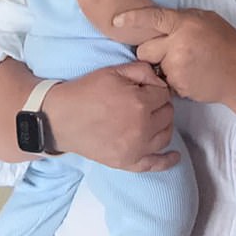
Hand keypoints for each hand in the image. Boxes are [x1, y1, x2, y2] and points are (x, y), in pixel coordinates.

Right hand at [43, 61, 179, 171]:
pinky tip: (174, 156)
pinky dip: (167, 160)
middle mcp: (142, 128)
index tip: (145, 89)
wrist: (60, 118)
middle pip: (168, 114)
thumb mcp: (114, 71)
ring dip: (163, 125)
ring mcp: (136, 148)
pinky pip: (154, 164)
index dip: (155, 89)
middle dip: (160, 106)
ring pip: (166, 135)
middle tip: (145, 101)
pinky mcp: (127, 163)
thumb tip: (161, 81)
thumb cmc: (87, 92)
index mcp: (140, 103)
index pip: (164, 94)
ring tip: (152, 118)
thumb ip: (143, 71)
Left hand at [113, 7, 235, 105]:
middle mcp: (178, 44)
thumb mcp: (208, 20)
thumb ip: (183, 19)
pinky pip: (166, 82)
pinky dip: (175, 80)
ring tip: (188, 65)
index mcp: (185, 24)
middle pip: (144, 50)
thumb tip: (163, 21)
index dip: (132, 18)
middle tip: (169, 52)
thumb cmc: (227, 43)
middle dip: (151, 52)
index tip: (115, 20)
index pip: (153, 18)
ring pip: (155, 67)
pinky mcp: (179, 86)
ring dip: (165, 67)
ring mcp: (177, 67)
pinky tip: (192, 75)